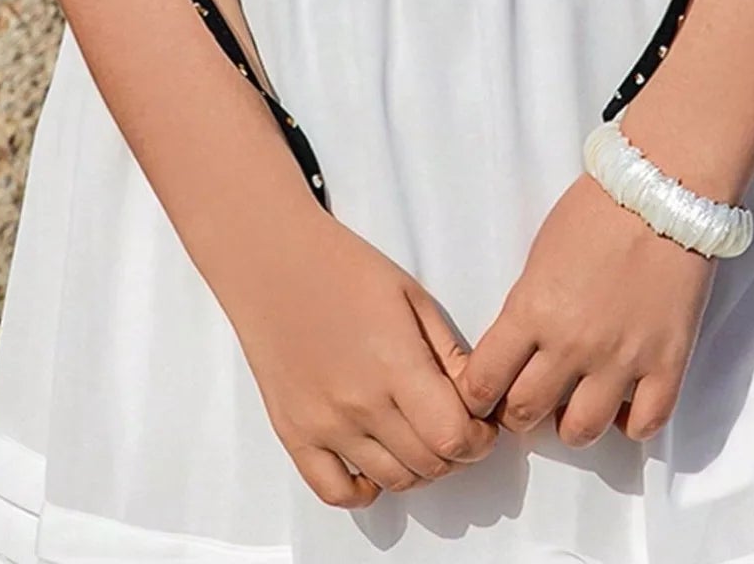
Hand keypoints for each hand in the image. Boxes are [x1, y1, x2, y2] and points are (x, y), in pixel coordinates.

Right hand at [223, 205, 500, 507]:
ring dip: (418, 469)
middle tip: (455, 428)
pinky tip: (376, 464)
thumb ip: (450, 354)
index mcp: (395, 363)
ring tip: (419, 438)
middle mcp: (359, 403)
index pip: (453, 437)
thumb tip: (476, 400)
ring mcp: (324, 424)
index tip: (480, 426)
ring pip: (392, 481)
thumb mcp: (413, 298)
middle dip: (455, 453)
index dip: (478, 440)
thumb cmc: (343, 268)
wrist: (273, 263)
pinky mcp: (294, 434)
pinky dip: (364, 490)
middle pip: (428, 465)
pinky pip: (335, 491)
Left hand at [453, 173, 716, 446]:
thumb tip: (518, 350)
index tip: (484, 394)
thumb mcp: (539, 255)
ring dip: (572, 423)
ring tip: (576, 402)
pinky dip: (632, 423)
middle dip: (519, 411)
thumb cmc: (596, 210)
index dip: (478, 396)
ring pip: (581, 432)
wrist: (662, 191)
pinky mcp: (668, 363)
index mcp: (532, 310)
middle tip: (528, 395)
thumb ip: (526, 308)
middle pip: (525, 413)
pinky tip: (625, 403)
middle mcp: (573, 344)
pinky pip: (645, 424)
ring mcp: (622, 359)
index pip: (483, 383)